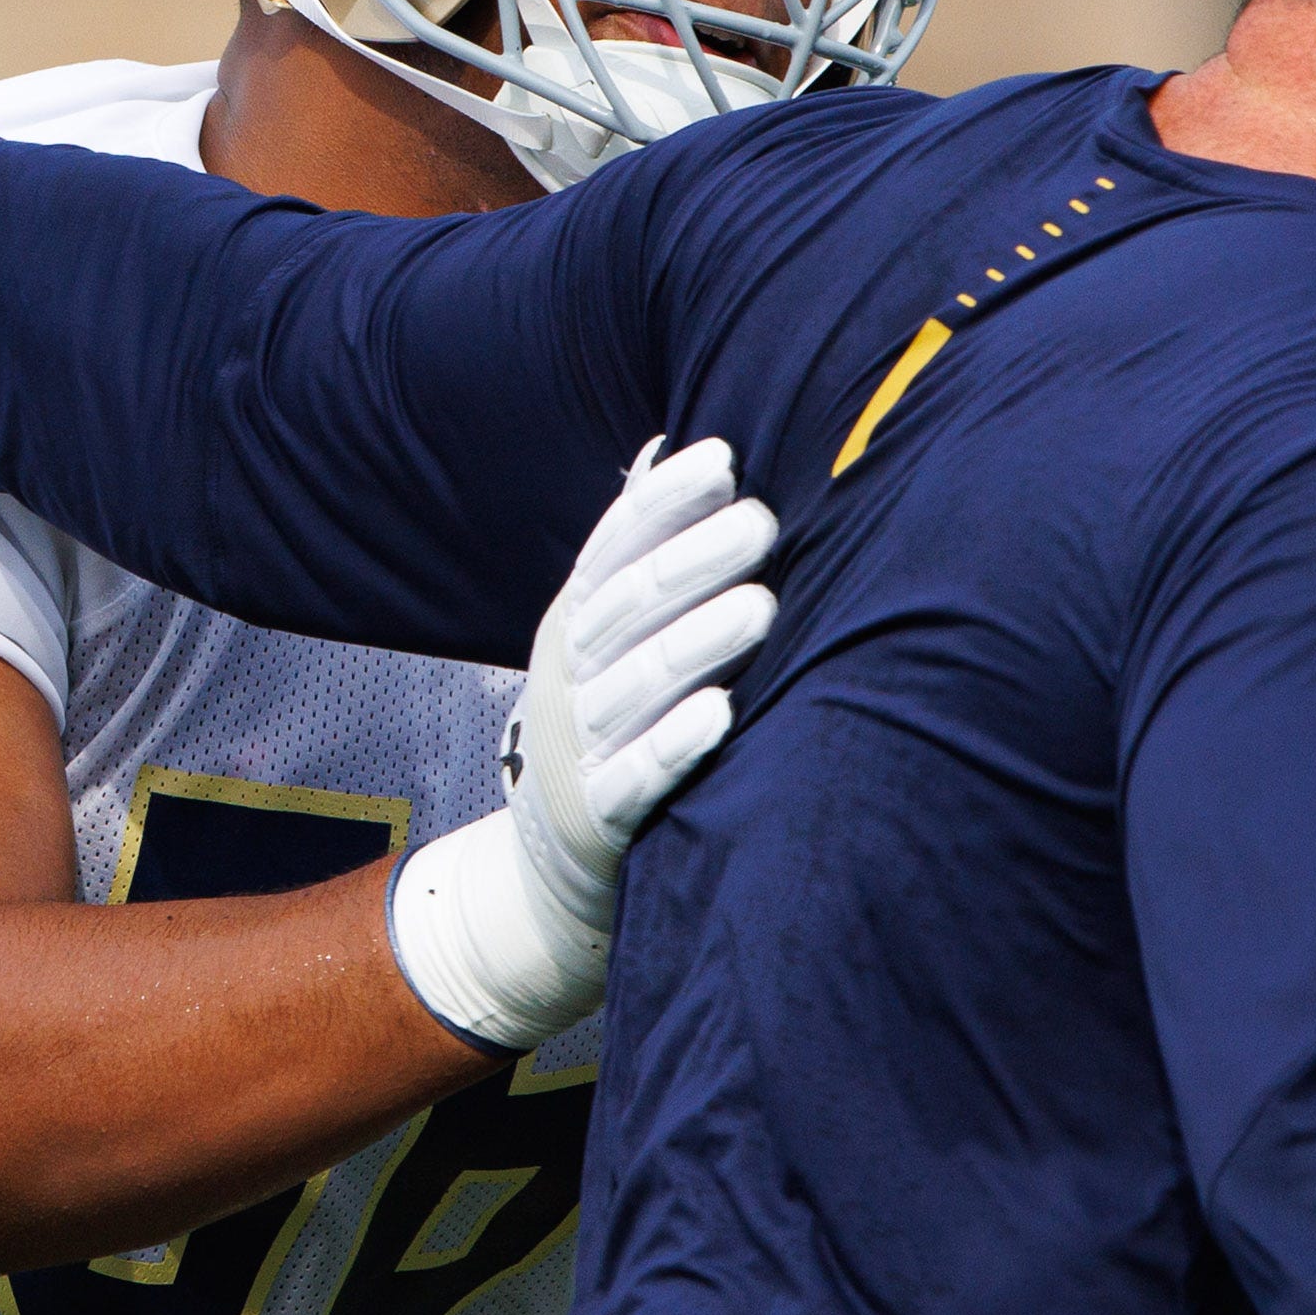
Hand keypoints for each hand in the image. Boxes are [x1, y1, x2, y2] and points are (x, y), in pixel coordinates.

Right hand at [387, 437, 777, 1046]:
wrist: (551, 869)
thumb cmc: (610, 722)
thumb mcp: (607, 636)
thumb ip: (636, 550)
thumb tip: (672, 445)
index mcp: (576, 623)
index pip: (614, 548)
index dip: (663, 501)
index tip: (723, 457)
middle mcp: (571, 678)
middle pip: (630, 608)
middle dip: (695, 559)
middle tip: (764, 521)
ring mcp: (581, 748)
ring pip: (638, 686)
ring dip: (699, 642)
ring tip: (761, 605)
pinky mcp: (603, 819)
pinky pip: (639, 778)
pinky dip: (675, 745)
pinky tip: (722, 714)